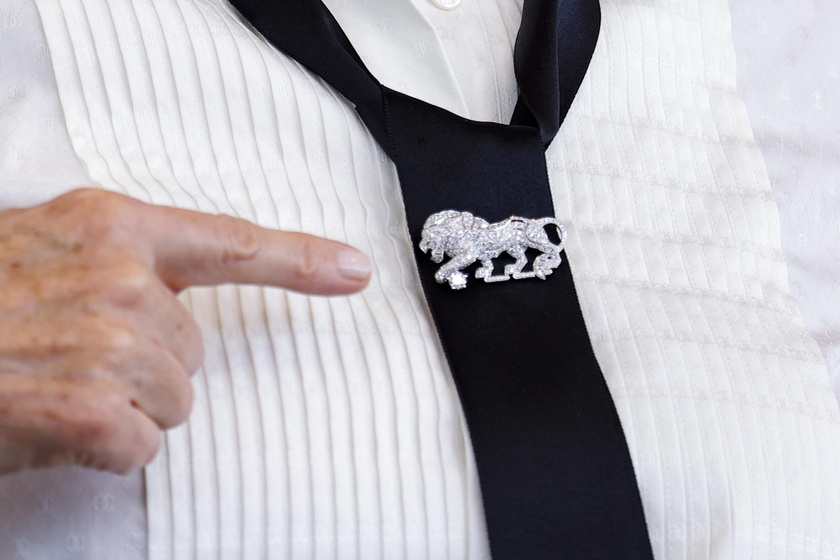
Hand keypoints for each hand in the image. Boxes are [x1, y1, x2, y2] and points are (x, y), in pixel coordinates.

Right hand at [0, 189, 370, 473]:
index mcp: (112, 227)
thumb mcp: (41, 254)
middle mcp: (118, 276)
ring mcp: (105, 338)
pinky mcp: (86, 404)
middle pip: (195, 351)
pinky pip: (141, 442)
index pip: (232, 243)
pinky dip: (105, 449)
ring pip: (174, 401)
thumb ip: (118, 267)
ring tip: (54, 387)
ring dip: (122, 410)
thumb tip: (170, 305)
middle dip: (146, 370)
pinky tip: (57, 427)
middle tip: (68, 359)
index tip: (352, 270)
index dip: (302, 259)